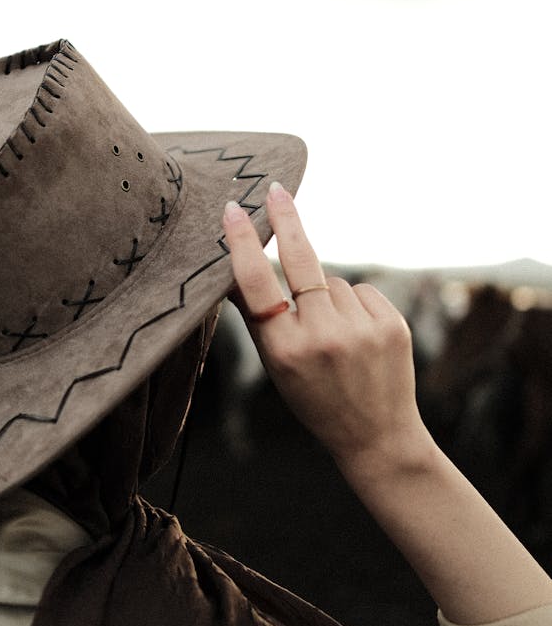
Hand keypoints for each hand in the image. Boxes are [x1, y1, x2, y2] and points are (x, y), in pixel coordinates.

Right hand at [223, 183, 551, 625]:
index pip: (257, 286)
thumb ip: (260, 318)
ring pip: (333, 281)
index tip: (233, 212)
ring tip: (333, 334)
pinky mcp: (391, 324)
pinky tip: (356, 334)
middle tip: (276, 189)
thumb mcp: (276, 367)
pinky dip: (354, 303)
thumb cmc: (315, 398)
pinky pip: (361, 290)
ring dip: (326, 294)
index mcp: (285, 351)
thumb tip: (237, 265)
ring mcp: (361, 329)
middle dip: (287, 221)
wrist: (376, 436)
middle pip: (302, 262)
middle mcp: (323, 337)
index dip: (243, 245)